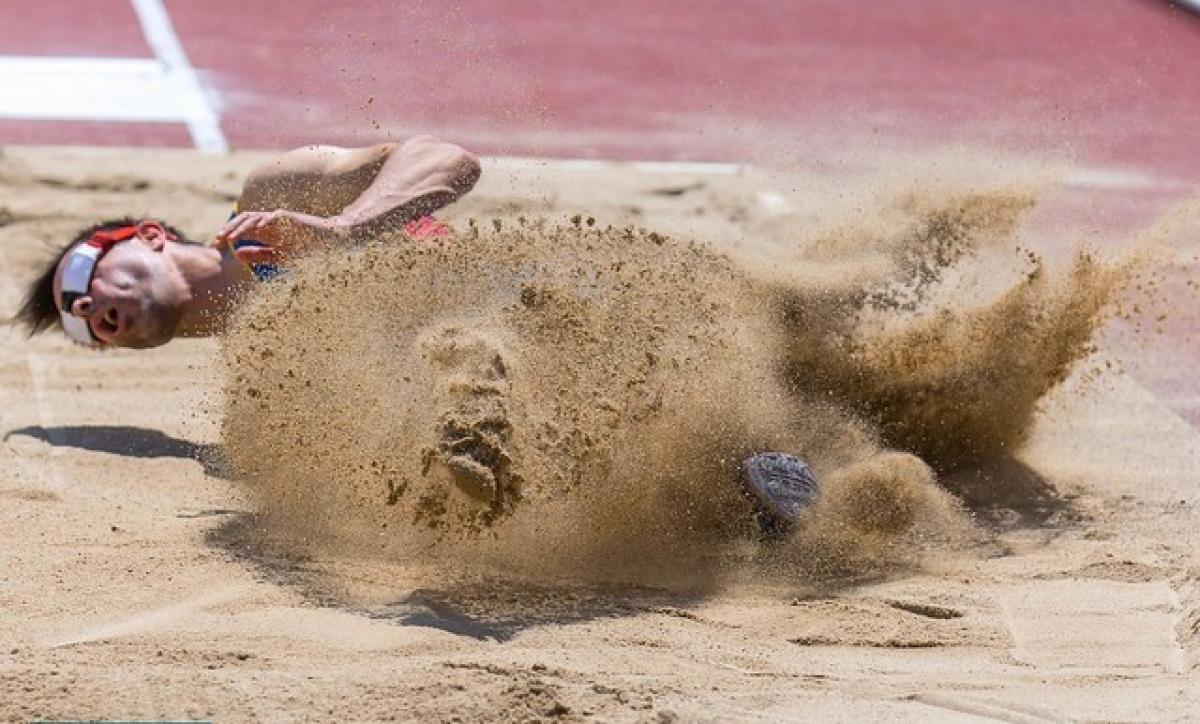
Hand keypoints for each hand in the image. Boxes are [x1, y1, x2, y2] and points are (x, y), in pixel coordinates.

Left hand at [214, 209, 347, 264]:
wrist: (332, 242)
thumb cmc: (308, 249)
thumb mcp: (280, 256)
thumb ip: (260, 255)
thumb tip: (237, 254)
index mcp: (268, 229)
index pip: (243, 225)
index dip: (228, 232)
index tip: (217, 243)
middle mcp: (271, 220)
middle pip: (244, 219)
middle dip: (229, 229)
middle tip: (217, 240)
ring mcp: (280, 218)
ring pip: (254, 218)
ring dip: (240, 228)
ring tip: (230, 238)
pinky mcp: (290, 218)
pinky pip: (271, 219)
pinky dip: (260, 225)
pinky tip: (252, 233)